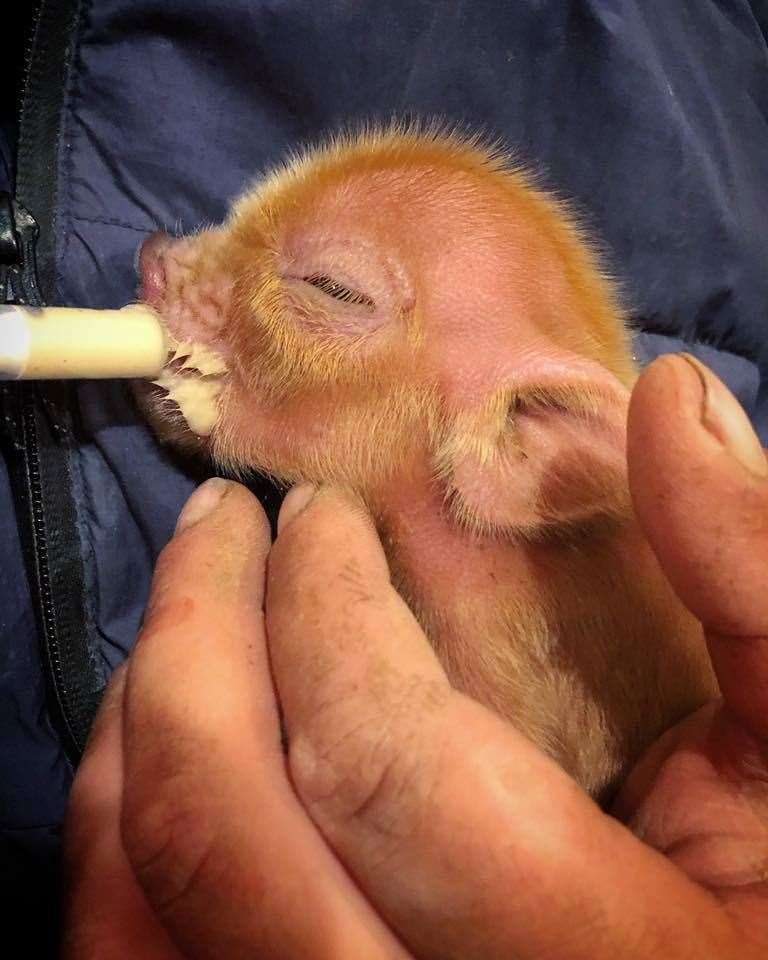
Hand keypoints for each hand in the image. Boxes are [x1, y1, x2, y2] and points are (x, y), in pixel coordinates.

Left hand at [63, 354, 767, 958]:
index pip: (388, 767)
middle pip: (224, 834)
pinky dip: (116, 834)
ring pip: (141, 906)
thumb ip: (748, 580)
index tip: (317, 516)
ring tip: (187, 612)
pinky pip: (127, 956)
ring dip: (141, 725)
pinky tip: (167, 742)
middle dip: (199, 639)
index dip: (328, 609)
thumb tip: (672, 398)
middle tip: (220, 523)